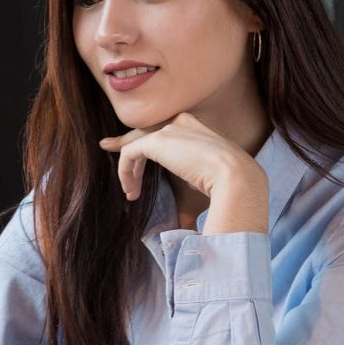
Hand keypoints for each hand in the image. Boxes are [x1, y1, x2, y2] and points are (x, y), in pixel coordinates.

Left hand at [98, 113, 268, 233]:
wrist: (237, 180)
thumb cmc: (228, 188)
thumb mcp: (205, 180)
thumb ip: (190, 185)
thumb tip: (184, 222)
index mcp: (196, 127)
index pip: (163, 130)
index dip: (144, 140)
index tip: (127, 149)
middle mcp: (182, 122)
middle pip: (145, 131)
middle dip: (124, 140)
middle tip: (106, 145)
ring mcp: (169, 129)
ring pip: (136, 144)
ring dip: (128, 170)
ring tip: (130, 193)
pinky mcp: (156, 141)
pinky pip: (130, 154)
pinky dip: (125, 172)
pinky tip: (131, 191)